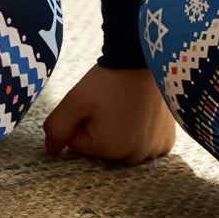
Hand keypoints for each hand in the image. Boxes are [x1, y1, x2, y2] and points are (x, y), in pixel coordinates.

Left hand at [43, 64, 176, 163]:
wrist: (141, 59)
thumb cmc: (107, 80)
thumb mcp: (74, 101)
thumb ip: (57, 128)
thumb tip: (51, 152)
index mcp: (110, 151)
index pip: (80, 145)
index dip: (80, 121)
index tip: (92, 104)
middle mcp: (134, 158)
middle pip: (103, 148)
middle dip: (101, 128)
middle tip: (110, 104)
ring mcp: (154, 151)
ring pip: (124, 145)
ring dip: (122, 130)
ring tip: (127, 106)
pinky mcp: (167, 142)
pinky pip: (145, 142)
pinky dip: (141, 130)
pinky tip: (142, 111)